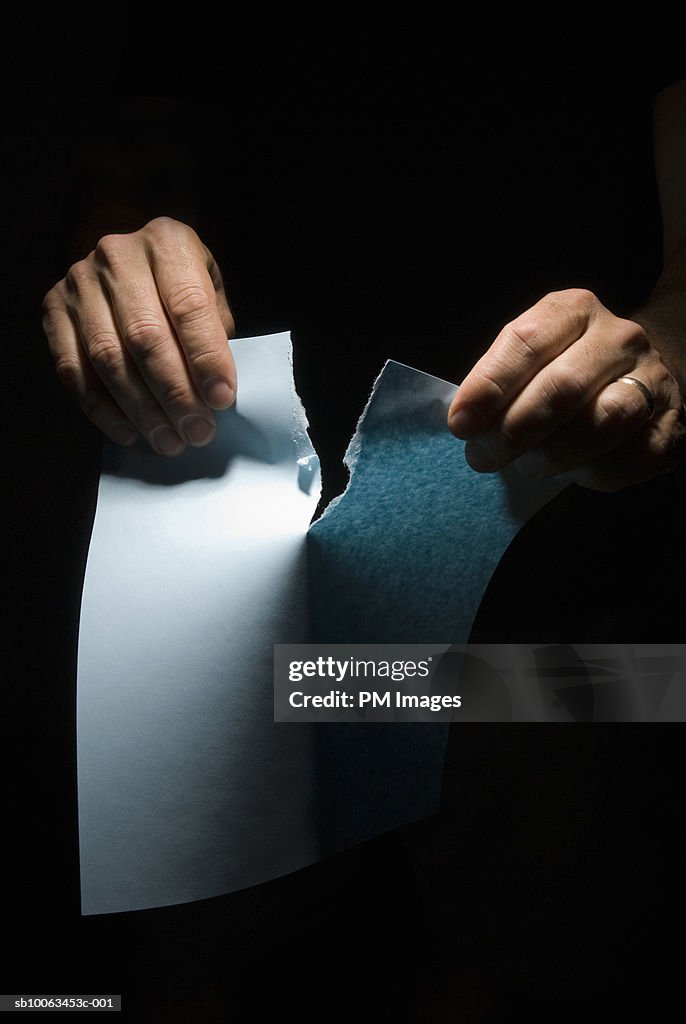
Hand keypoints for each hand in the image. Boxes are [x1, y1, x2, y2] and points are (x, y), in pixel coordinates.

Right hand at [42, 217, 235, 454]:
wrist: (128, 256)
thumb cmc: (179, 282)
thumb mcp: (212, 290)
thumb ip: (215, 333)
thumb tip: (215, 393)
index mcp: (168, 243)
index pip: (189, 306)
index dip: (206, 358)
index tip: (221, 399)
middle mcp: (118, 256)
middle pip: (145, 336)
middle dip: (174, 393)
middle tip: (196, 431)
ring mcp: (80, 283)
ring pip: (108, 357)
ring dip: (140, 409)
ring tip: (168, 440)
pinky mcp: (54, 310)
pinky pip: (73, 369)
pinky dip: (102, 408)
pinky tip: (129, 431)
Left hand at [448, 289, 685, 490]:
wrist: (640, 377)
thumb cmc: (565, 370)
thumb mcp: (530, 358)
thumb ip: (499, 382)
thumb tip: (467, 423)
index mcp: (575, 311)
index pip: (527, 341)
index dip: (489, 386)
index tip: (461, 424)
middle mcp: (619, 338)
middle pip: (563, 387)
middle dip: (513, 430)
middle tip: (483, 457)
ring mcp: (652, 380)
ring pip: (601, 423)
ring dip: (551, 455)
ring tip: (526, 466)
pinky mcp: (671, 425)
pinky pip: (629, 458)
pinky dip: (591, 473)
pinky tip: (572, 469)